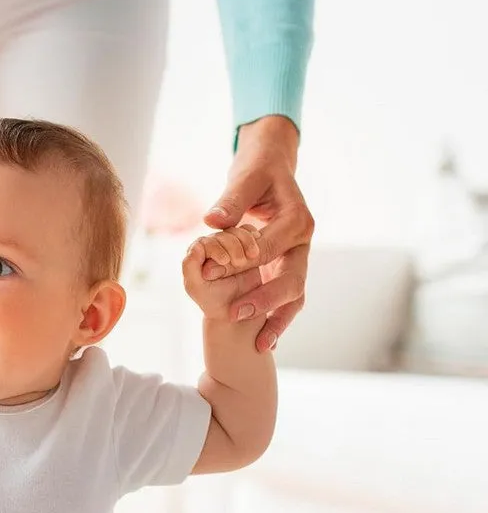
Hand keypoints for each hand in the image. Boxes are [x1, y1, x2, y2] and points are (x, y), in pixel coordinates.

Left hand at [183, 225, 263, 319]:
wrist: (236, 310)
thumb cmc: (213, 301)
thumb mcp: (196, 287)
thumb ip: (190, 267)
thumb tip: (196, 246)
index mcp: (196, 254)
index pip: (205, 242)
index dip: (215, 248)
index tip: (225, 261)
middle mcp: (211, 246)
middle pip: (222, 234)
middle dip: (232, 245)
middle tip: (240, 262)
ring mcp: (229, 245)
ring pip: (237, 231)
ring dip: (245, 241)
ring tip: (252, 257)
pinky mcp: (245, 246)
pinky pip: (250, 233)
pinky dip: (254, 237)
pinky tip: (257, 249)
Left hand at [203, 116, 313, 351]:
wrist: (272, 168)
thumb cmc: (258, 171)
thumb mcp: (245, 178)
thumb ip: (231, 200)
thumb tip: (212, 221)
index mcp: (297, 219)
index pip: (267, 247)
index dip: (238, 261)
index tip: (209, 273)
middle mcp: (303, 242)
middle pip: (292, 278)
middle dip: (265, 300)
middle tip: (236, 314)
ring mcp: (298, 257)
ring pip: (294, 294)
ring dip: (277, 319)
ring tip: (260, 344)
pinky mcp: (289, 267)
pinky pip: (287, 297)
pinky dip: (277, 319)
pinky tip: (265, 341)